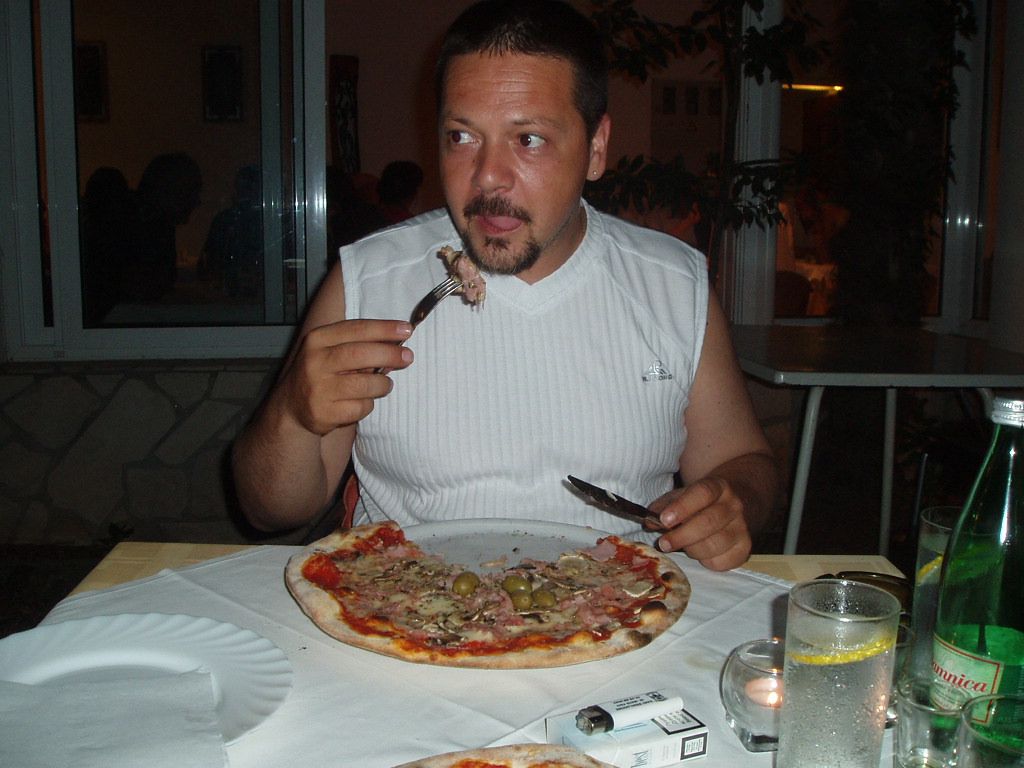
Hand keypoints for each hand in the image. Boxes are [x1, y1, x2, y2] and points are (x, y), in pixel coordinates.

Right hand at [275, 319, 413, 435]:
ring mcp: (318, 388)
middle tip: (408, 356)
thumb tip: (397, 346)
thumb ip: (360, 346)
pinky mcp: (324, 413)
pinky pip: (361, 407)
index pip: (356, 329)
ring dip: (383, 384)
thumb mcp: (332, 351)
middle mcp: (315, 361)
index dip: (384, 328)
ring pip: (365, 384)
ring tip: (384, 385)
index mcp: (318, 339)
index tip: (406, 330)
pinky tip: (361, 402)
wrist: (291, 407)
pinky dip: (368, 405)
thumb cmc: (322, 373)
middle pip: (361, 354)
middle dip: (390, 354)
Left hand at [648, 478, 752, 570]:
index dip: (682, 507)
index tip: (664, 520)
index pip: (702, 493)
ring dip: (692, 549)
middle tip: (663, 543)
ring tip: (682, 547)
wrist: (735, 504)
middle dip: (682, 536)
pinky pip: (724, 562)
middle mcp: (734, 506)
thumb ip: (664, 507)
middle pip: (709, 522)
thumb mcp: (682, 496)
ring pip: (716, 544)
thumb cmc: (700, 502)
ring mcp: (742, 528)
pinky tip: (700, 554)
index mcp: (718, 487)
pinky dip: (707, 562)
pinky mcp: (745, 548)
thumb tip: (649, 522)